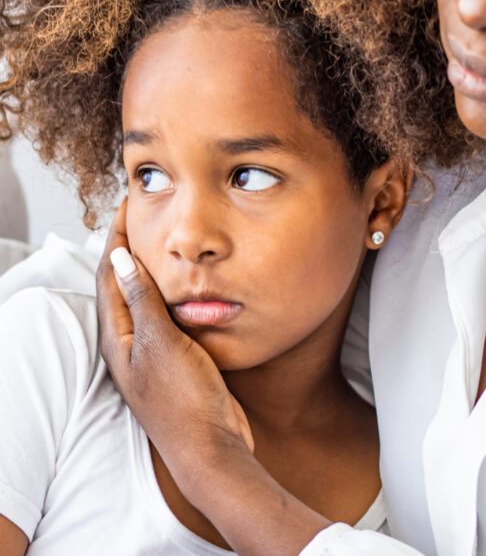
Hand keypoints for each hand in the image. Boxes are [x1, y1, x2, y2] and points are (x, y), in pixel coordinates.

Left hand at [96, 200, 254, 488]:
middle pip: (124, 282)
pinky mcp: (176, 357)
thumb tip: (121, 258)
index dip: (117, 236)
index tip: (129, 204)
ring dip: (155, 267)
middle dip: (132, 246)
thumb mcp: (162, 344)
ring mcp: (152, 351)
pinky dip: (176, 290)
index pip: (109, 273)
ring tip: (170, 238)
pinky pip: (170, 313)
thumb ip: (143, 300)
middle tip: (149, 214)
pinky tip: (193, 283)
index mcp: (117, 337)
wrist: (211, 447)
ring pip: (148, 297)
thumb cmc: (183, 400)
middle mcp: (129, 341)